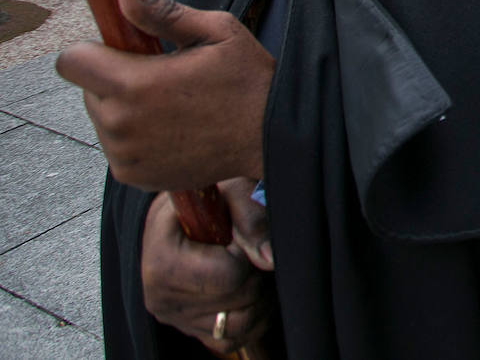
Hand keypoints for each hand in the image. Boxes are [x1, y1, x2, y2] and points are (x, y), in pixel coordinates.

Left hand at [56, 0, 273, 189]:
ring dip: (124, 109)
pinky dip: (136, 137)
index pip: (70, 61)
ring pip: (102, 119)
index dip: (94, 50)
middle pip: (87, 90)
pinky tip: (172, 129)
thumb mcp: (216, 32)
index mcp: (134, 84)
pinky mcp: (134, 175)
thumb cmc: (249, 82)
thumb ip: (160, 12)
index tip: (124, 52)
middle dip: (115, 80)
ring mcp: (124, 154)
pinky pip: (117, 147)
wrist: (272, 139)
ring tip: (172, 106)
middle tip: (162, 78)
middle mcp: (121, 124)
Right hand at [141, 180, 274, 352]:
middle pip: (240, 299)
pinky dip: (257, 316)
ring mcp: (178, 321)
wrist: (182, 218)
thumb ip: (250, 215)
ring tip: (252, 268)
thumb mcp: (227, 189)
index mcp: (161, 262)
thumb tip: (269, 259)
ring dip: (260, 295)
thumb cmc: (206, 200)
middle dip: (255, 272)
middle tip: (248, 249)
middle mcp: (162, 299)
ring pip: (243, 323)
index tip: (235, 235)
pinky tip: (251, 287)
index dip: (245, 251)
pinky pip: (239, 339)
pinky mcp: (194, 333)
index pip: (228, 274)